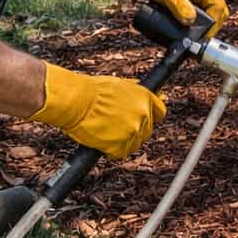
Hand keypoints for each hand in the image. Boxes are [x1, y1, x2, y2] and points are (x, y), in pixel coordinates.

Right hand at [32, 63, 165, 159]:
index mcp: (145, 98)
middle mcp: (143, 115)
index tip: (144, 119)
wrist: (77, 101)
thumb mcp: (121, 85)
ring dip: (123, 141)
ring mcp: (133, 132)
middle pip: (147, 130)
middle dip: (134, 129)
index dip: (151, 117)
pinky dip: (111, 150)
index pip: (160, 112)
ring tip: (107, 132)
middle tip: (117, 126)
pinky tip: (103, 141)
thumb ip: (137, 93)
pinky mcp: (120, 146)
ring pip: (134, 144)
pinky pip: (120, 153)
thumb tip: (155, 94)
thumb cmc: (92, 91)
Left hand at [109, 0, 228, 35]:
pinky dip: (193, 28)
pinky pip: (197, 20)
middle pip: (217, 15)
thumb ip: (179, 6)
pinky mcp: (189, 6)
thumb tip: (190, 21)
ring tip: (190, 38)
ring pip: (208, 19)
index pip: (218, 7)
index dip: (213, 23)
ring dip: (201, 29)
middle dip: (209, 28)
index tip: (202, 35)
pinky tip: (185, 34)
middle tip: (197, 39)